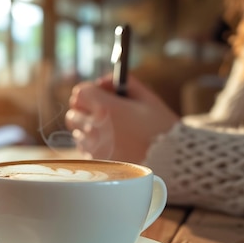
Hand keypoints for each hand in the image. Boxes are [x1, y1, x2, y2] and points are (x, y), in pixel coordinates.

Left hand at [65, 75, 179, 162]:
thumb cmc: (161, 129)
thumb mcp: (148, 99)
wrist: (171, 161)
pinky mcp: (96, 162)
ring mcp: (94, 147)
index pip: (79, 93)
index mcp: (106, 108)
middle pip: (73, 113)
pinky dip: (92, 144)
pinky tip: (111, 143)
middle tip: (102, 111)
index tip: (99, 94)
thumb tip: (105, 81)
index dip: (89, 91)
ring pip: (77, 132)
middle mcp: (95, 128)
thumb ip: (125, 83)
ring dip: (88, 128)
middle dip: (85, 110)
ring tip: (110, 130)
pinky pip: (84, 149)